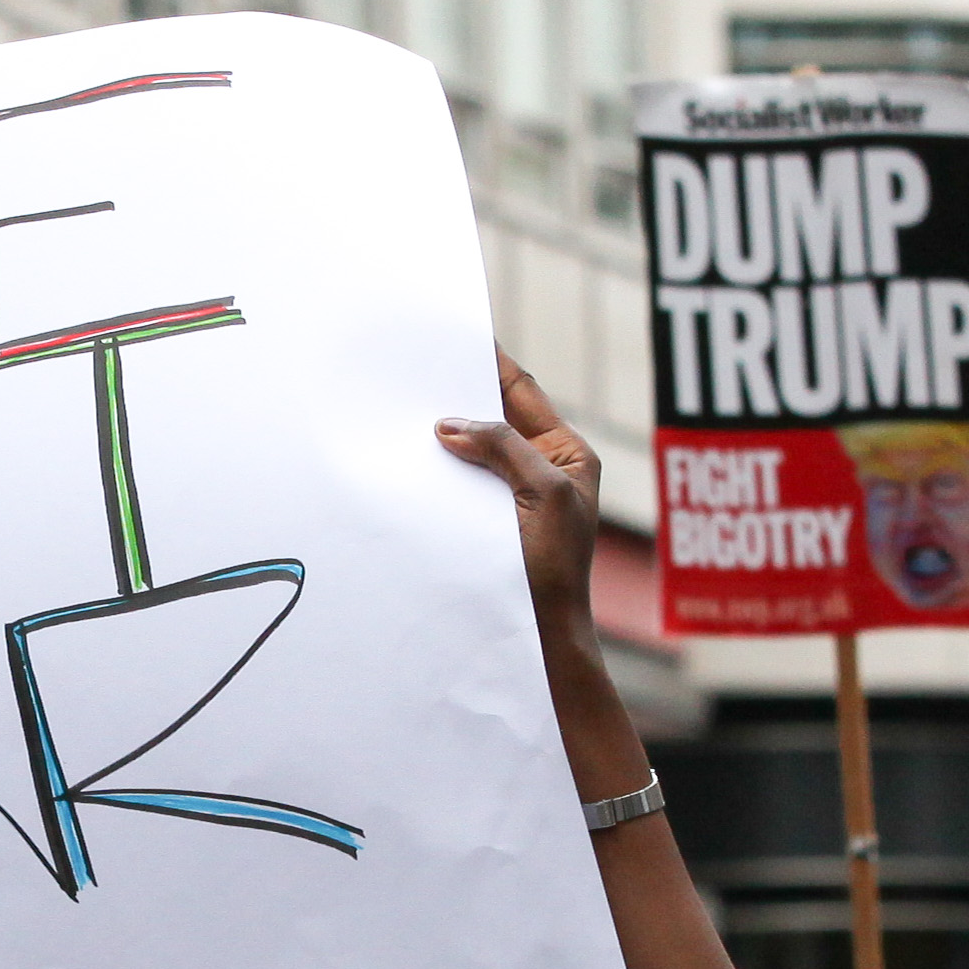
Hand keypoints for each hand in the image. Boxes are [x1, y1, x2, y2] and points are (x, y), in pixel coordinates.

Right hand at [432, 356, 600, 655]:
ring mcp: (508, 496)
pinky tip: (408, 462)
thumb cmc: (557, 566)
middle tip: (417, 370)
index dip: (493, 363)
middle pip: (491, 418)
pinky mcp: (482, 522)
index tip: (461, 335)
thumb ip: (504, 449)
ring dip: (441, 437)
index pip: (522, 393)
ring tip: (402, 412)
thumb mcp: (544, 494)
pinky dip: (435, 471)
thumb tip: (450, 424)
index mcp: (565, 453)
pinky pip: (457, 484)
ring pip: (470, 451)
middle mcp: (537, 469)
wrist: (541, 632)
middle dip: (457, 397)